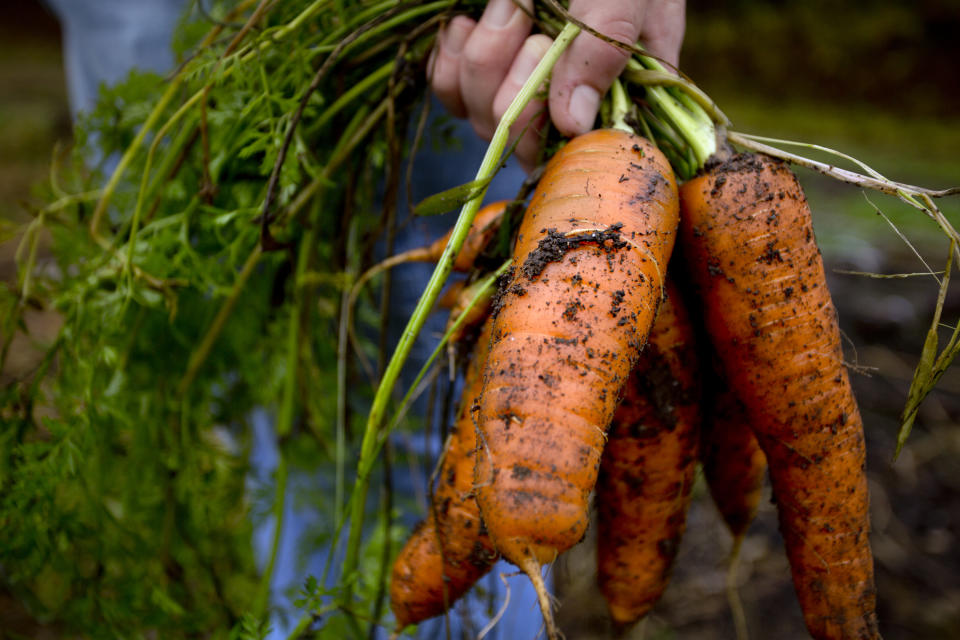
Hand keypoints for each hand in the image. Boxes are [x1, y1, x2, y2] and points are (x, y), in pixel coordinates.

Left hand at [429, 0, 685, 169]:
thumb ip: (607, 44)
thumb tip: (573, 124)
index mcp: (618, 95)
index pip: (573, 150)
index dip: (545, 121)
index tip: (544, 50)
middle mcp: (568, 104)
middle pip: (519, 138)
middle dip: (515, 76)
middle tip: (525, 9)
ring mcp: (519, 89)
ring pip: (480, 117)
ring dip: (486, 56)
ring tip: (510, 3)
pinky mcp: (479, 72)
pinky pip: (448, 92)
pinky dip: (451, 58)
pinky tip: (469, 22)